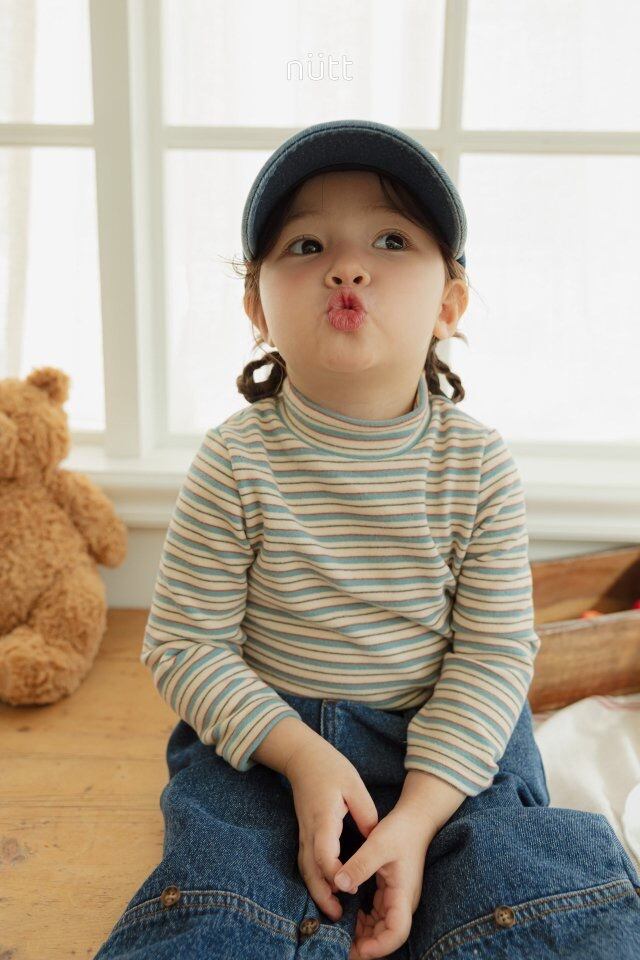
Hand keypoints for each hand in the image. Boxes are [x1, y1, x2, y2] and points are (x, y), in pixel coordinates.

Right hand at [285, 738, 378, 920]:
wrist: (302, 758)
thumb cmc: (330, 768)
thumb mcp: (354, 786)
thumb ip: (365, 814)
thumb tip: (375, 841)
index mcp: (323, 819)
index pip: (323, 854)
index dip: (335, 874)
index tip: (350, 888)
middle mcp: (309, 831)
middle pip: (309, 870)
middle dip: (321, 895)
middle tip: (336, 916)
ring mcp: (303, 834)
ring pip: (305, 869)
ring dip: (317, 891)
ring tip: (333, 911)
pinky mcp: (305, 834)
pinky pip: (306, 862)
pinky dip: (315, 879)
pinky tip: (328, 890)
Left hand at [333, 804, 436, 959]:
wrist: (415, 820)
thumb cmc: (401, 830)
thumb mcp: (378, 843)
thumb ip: (360, 864)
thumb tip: (340, 883)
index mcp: (403, 893)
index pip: (397, 931)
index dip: (380, 945)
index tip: (360, 948)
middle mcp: (403, 901)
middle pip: (388, 936)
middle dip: (367, 947)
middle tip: (342, 950)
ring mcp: (397, 899)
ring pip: (381, 928)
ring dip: (364, 937)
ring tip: (342, 938)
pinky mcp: (391, 893)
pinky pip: (377, 916)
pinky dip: (364, 923)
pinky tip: (349, 920)